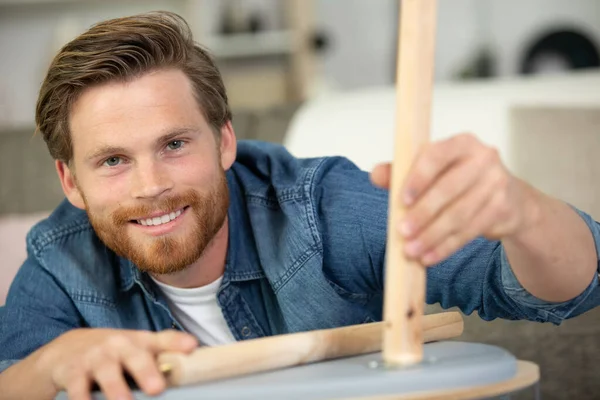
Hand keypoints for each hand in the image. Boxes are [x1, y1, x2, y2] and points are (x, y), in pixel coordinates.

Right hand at [41, 328, 197, 399]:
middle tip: (157, 388)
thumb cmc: (113, 352)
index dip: (177, 342)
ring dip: (116, 390)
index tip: (192, 347)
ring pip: (107, 375)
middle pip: (135, 357)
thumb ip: (163, 351)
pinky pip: (78, 391)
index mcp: (139, 342)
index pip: (163, 339)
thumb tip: (195, 355)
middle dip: (146, 371)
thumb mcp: (137, 347)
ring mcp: (95, 359)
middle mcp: (119, 347)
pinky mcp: (72, 374)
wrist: (66, 349)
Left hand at [371, 133, 536, 265]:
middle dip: (423, 214)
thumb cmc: (461, 180)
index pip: (437, 155)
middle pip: (449, 189)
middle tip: (403, 232)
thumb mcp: (433, 171)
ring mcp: (496, 184)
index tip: (403, 200)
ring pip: (459, 214)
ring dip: (432, 236)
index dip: (419, 178)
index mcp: (461, 143)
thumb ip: (402, 171)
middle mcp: (483, 158)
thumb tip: (376, 174)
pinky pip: (469, 231)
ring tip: (412, 250)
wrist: (509, 199)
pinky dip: (446, 246)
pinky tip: (429, 256)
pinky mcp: (502, 209)